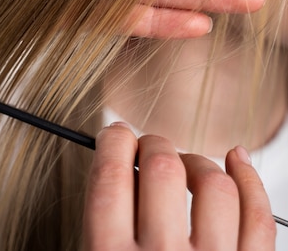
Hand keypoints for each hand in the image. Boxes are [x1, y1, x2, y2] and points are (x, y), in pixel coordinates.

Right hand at [83, 124, 275, 249]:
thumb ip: (102, 225)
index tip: (116, 134)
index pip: (111, 175)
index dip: (114, 141)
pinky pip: (258, 217)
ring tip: (187, 166)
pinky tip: (235, 161)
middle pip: (162, 168)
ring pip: (215, 184)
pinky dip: (249, 179)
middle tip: (150, 148)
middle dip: (154, 145)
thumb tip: (113, 164)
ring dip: (198, 163)